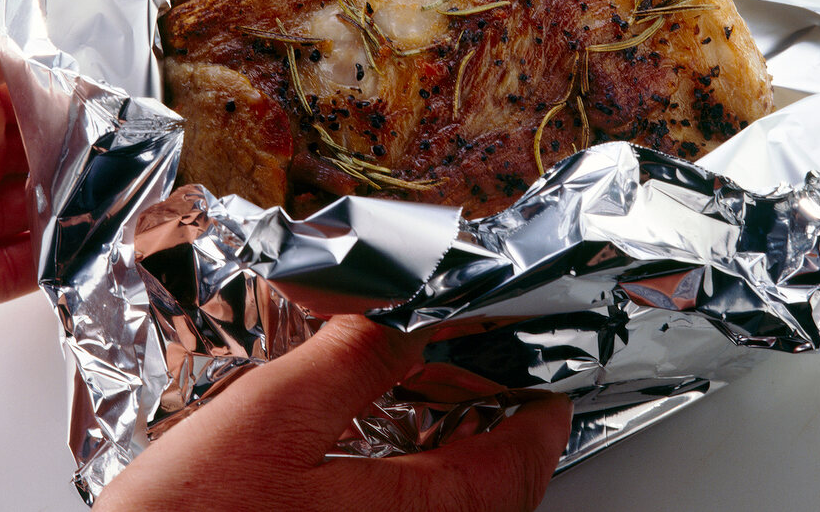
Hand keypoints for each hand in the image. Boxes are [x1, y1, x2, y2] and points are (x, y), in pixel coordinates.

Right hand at [95, 315, 573, 511]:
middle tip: (503, 397)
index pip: (518, 463)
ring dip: (469, 471)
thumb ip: (350, 360)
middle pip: (499, 499)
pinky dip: (428, 498)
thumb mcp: (272, 414)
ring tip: (453, 424)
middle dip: (508, 442)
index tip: (548, 386)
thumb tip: (406, 325)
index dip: (540, 416)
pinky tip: (390, 473)